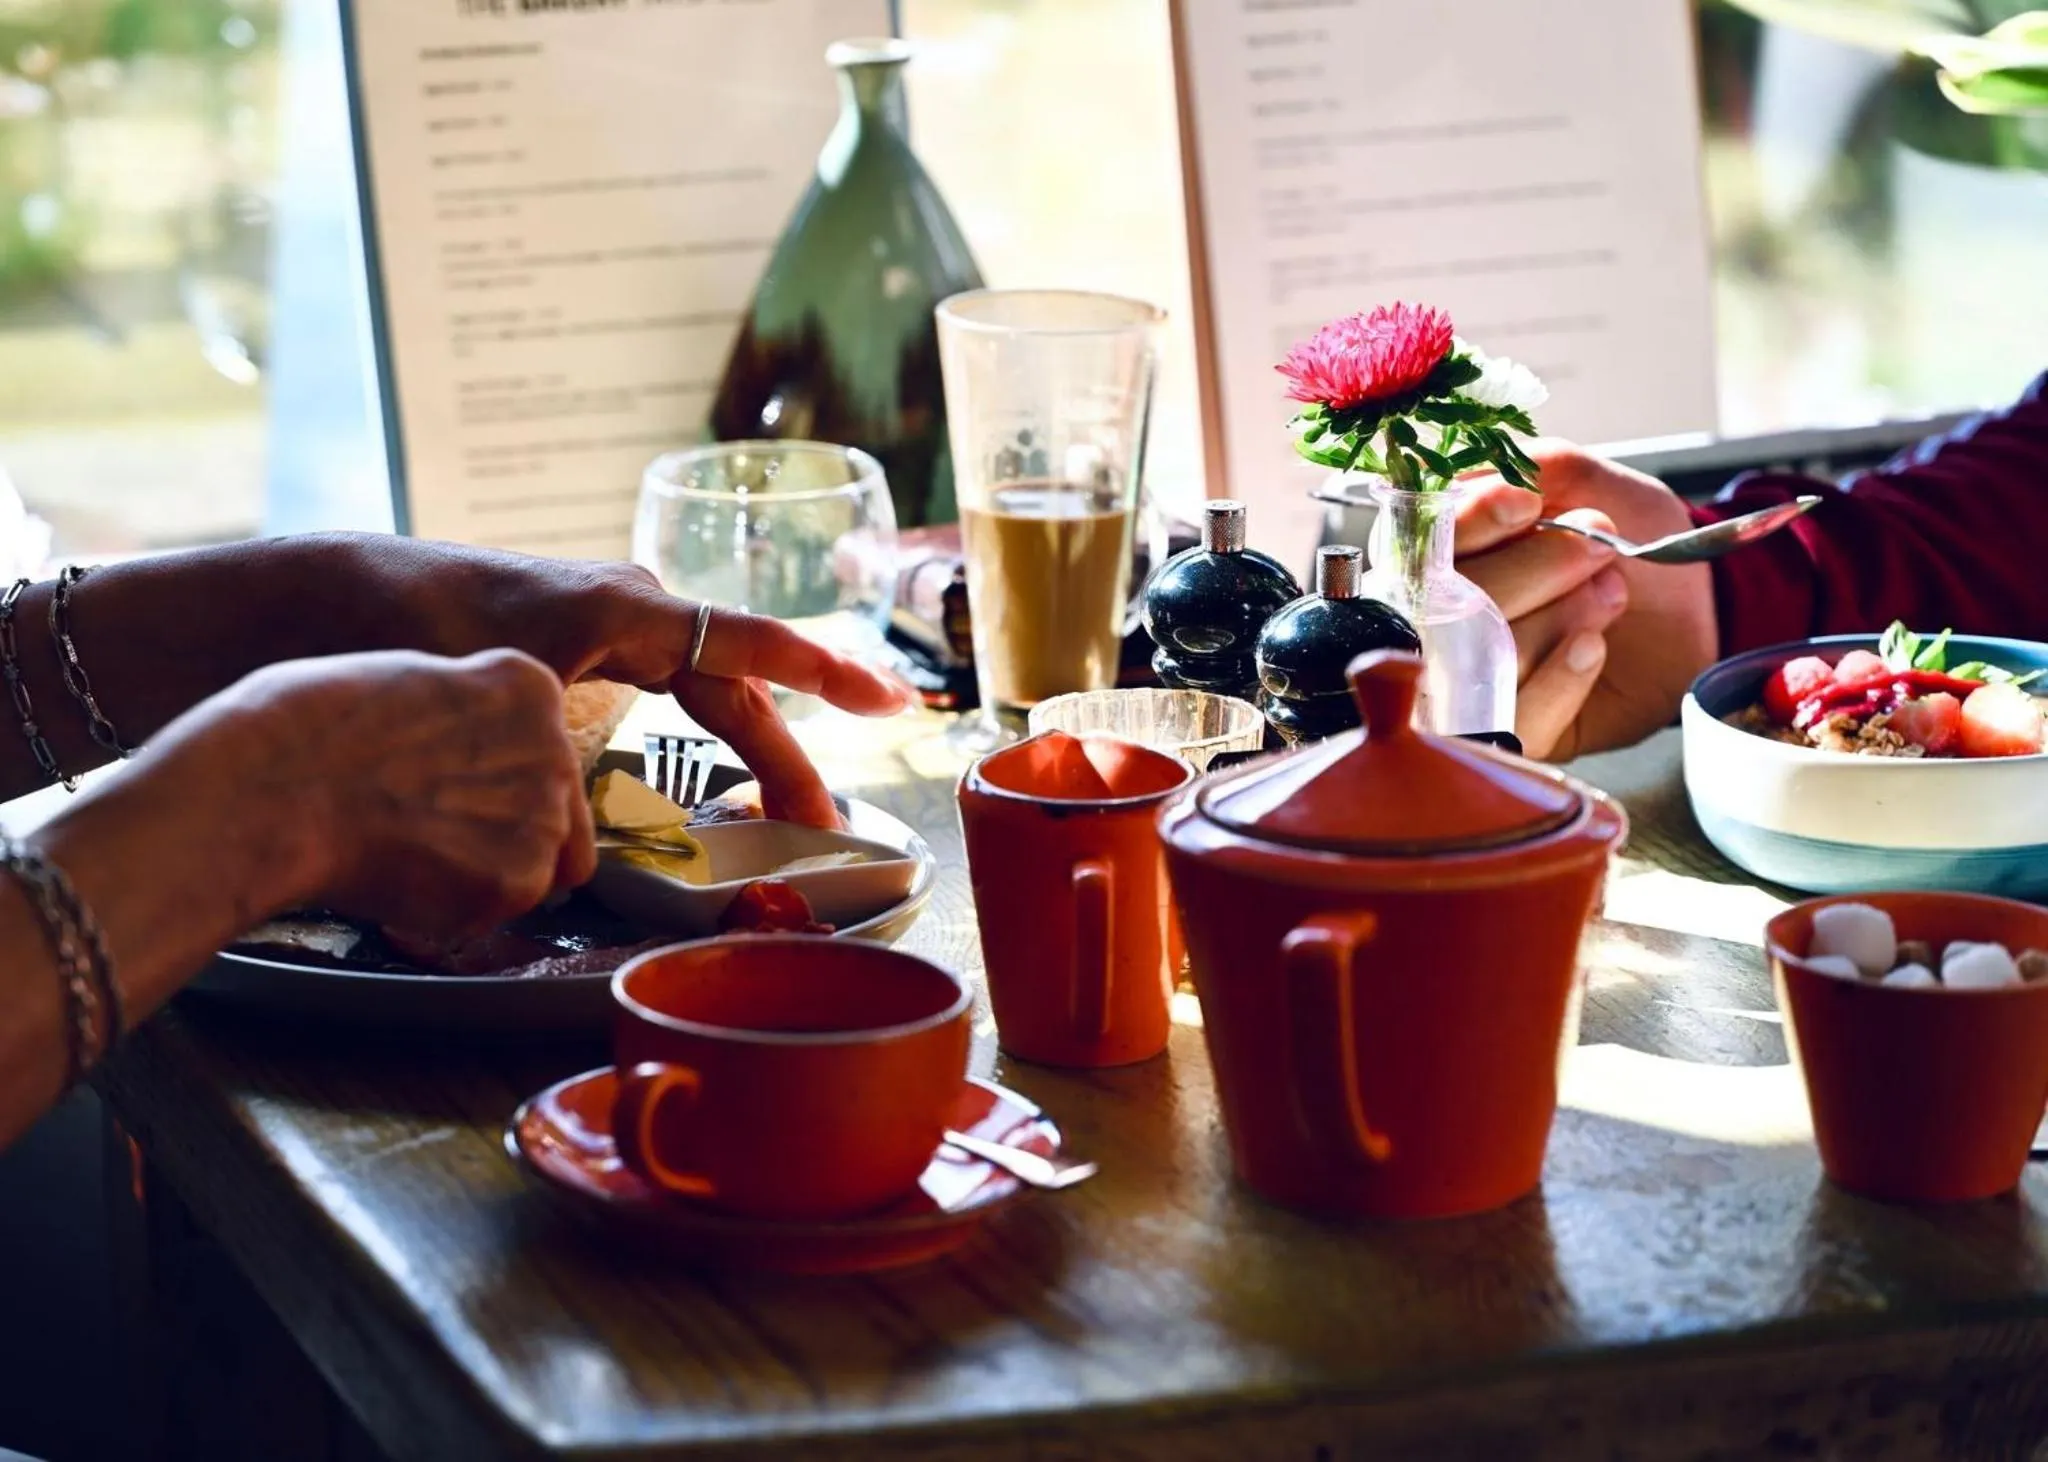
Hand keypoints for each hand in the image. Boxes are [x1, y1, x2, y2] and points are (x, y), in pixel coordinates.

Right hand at [161, 648, 595, 937]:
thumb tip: (471, 758)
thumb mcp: (407, 685)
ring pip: (530, 872)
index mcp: (528, 686)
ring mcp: (543, 816)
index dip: (495, 784)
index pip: (549, 754)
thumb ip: (464, 721)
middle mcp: (557, 748)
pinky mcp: (518, 880)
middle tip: (421, 835)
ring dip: (476, 876)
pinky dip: (450, 912)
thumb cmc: (305, 728)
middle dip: (499, 836)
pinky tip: (395, 877)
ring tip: (398, 851)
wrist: (271, 787)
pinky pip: (491, 913)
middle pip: (554, 819)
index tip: (447, 790)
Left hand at [325, 537, 911, 826]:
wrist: (343, 597)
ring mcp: (614, 625)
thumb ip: (554, 761)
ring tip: (789, 810)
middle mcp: (634, 610)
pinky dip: (706, 733)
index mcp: (627, 610)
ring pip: (707, 692)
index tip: (883, 702)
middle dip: (785, 754)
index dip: (820, 674)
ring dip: (751, 746)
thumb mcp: (498, 692)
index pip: (747, 643)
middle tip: (824, 823)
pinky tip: (718, 775)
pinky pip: (673, 690)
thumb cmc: (417, 632)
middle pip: (736, 687)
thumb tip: (588, 857)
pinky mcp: (589, 645)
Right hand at [1454, 443, 1716, 758]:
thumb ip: (1533, 468)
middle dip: (1530, 571)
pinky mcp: (1511, 733)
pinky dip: (1557, 682)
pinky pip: (1515, 722)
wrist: (1701, 610)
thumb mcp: (1591, 482)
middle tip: (1598, 548)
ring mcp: (1473, 681)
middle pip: (1448, 605)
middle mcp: (1446, 618)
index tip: (1525, 503)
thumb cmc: (1636, 541)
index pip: (1428, 540)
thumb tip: (1472, 478)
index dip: (1472, 522)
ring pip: (1479, 663)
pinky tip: (1593, 648)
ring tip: (1610, 595)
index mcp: (1450, 552)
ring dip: (1552, 622)